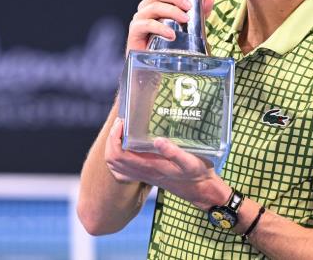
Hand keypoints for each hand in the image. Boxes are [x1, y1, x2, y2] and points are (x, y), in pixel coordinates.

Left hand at [105, 118, 228, 209]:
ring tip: (122, 132)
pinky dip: (118, 160)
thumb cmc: (197, 174)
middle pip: (112, 160)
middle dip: (111, 139)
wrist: (200, 190)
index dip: (114, 138)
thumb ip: (175, 152)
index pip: (119, 155)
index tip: (122, 122)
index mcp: (150, 166)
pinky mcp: (146, 176)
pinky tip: (127, 148)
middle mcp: (143, 172)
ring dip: (113, 147)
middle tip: (121, 123)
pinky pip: (123, 171)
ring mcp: (143, 175)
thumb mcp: (190, 162)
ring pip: (115, 166)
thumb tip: (158, 140)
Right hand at [126, 0, 214, 52]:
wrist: (156, 67)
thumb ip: (199, 12)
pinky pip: (147, 24)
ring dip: (172, 12)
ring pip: (154, 7)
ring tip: (185, 20)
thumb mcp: (189, 26)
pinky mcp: (135, 32)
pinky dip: (161, 28)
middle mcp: (146, 7)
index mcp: (157, 1)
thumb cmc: (170, 44)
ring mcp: (139, 19)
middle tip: (189, 7)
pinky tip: (172, 35)